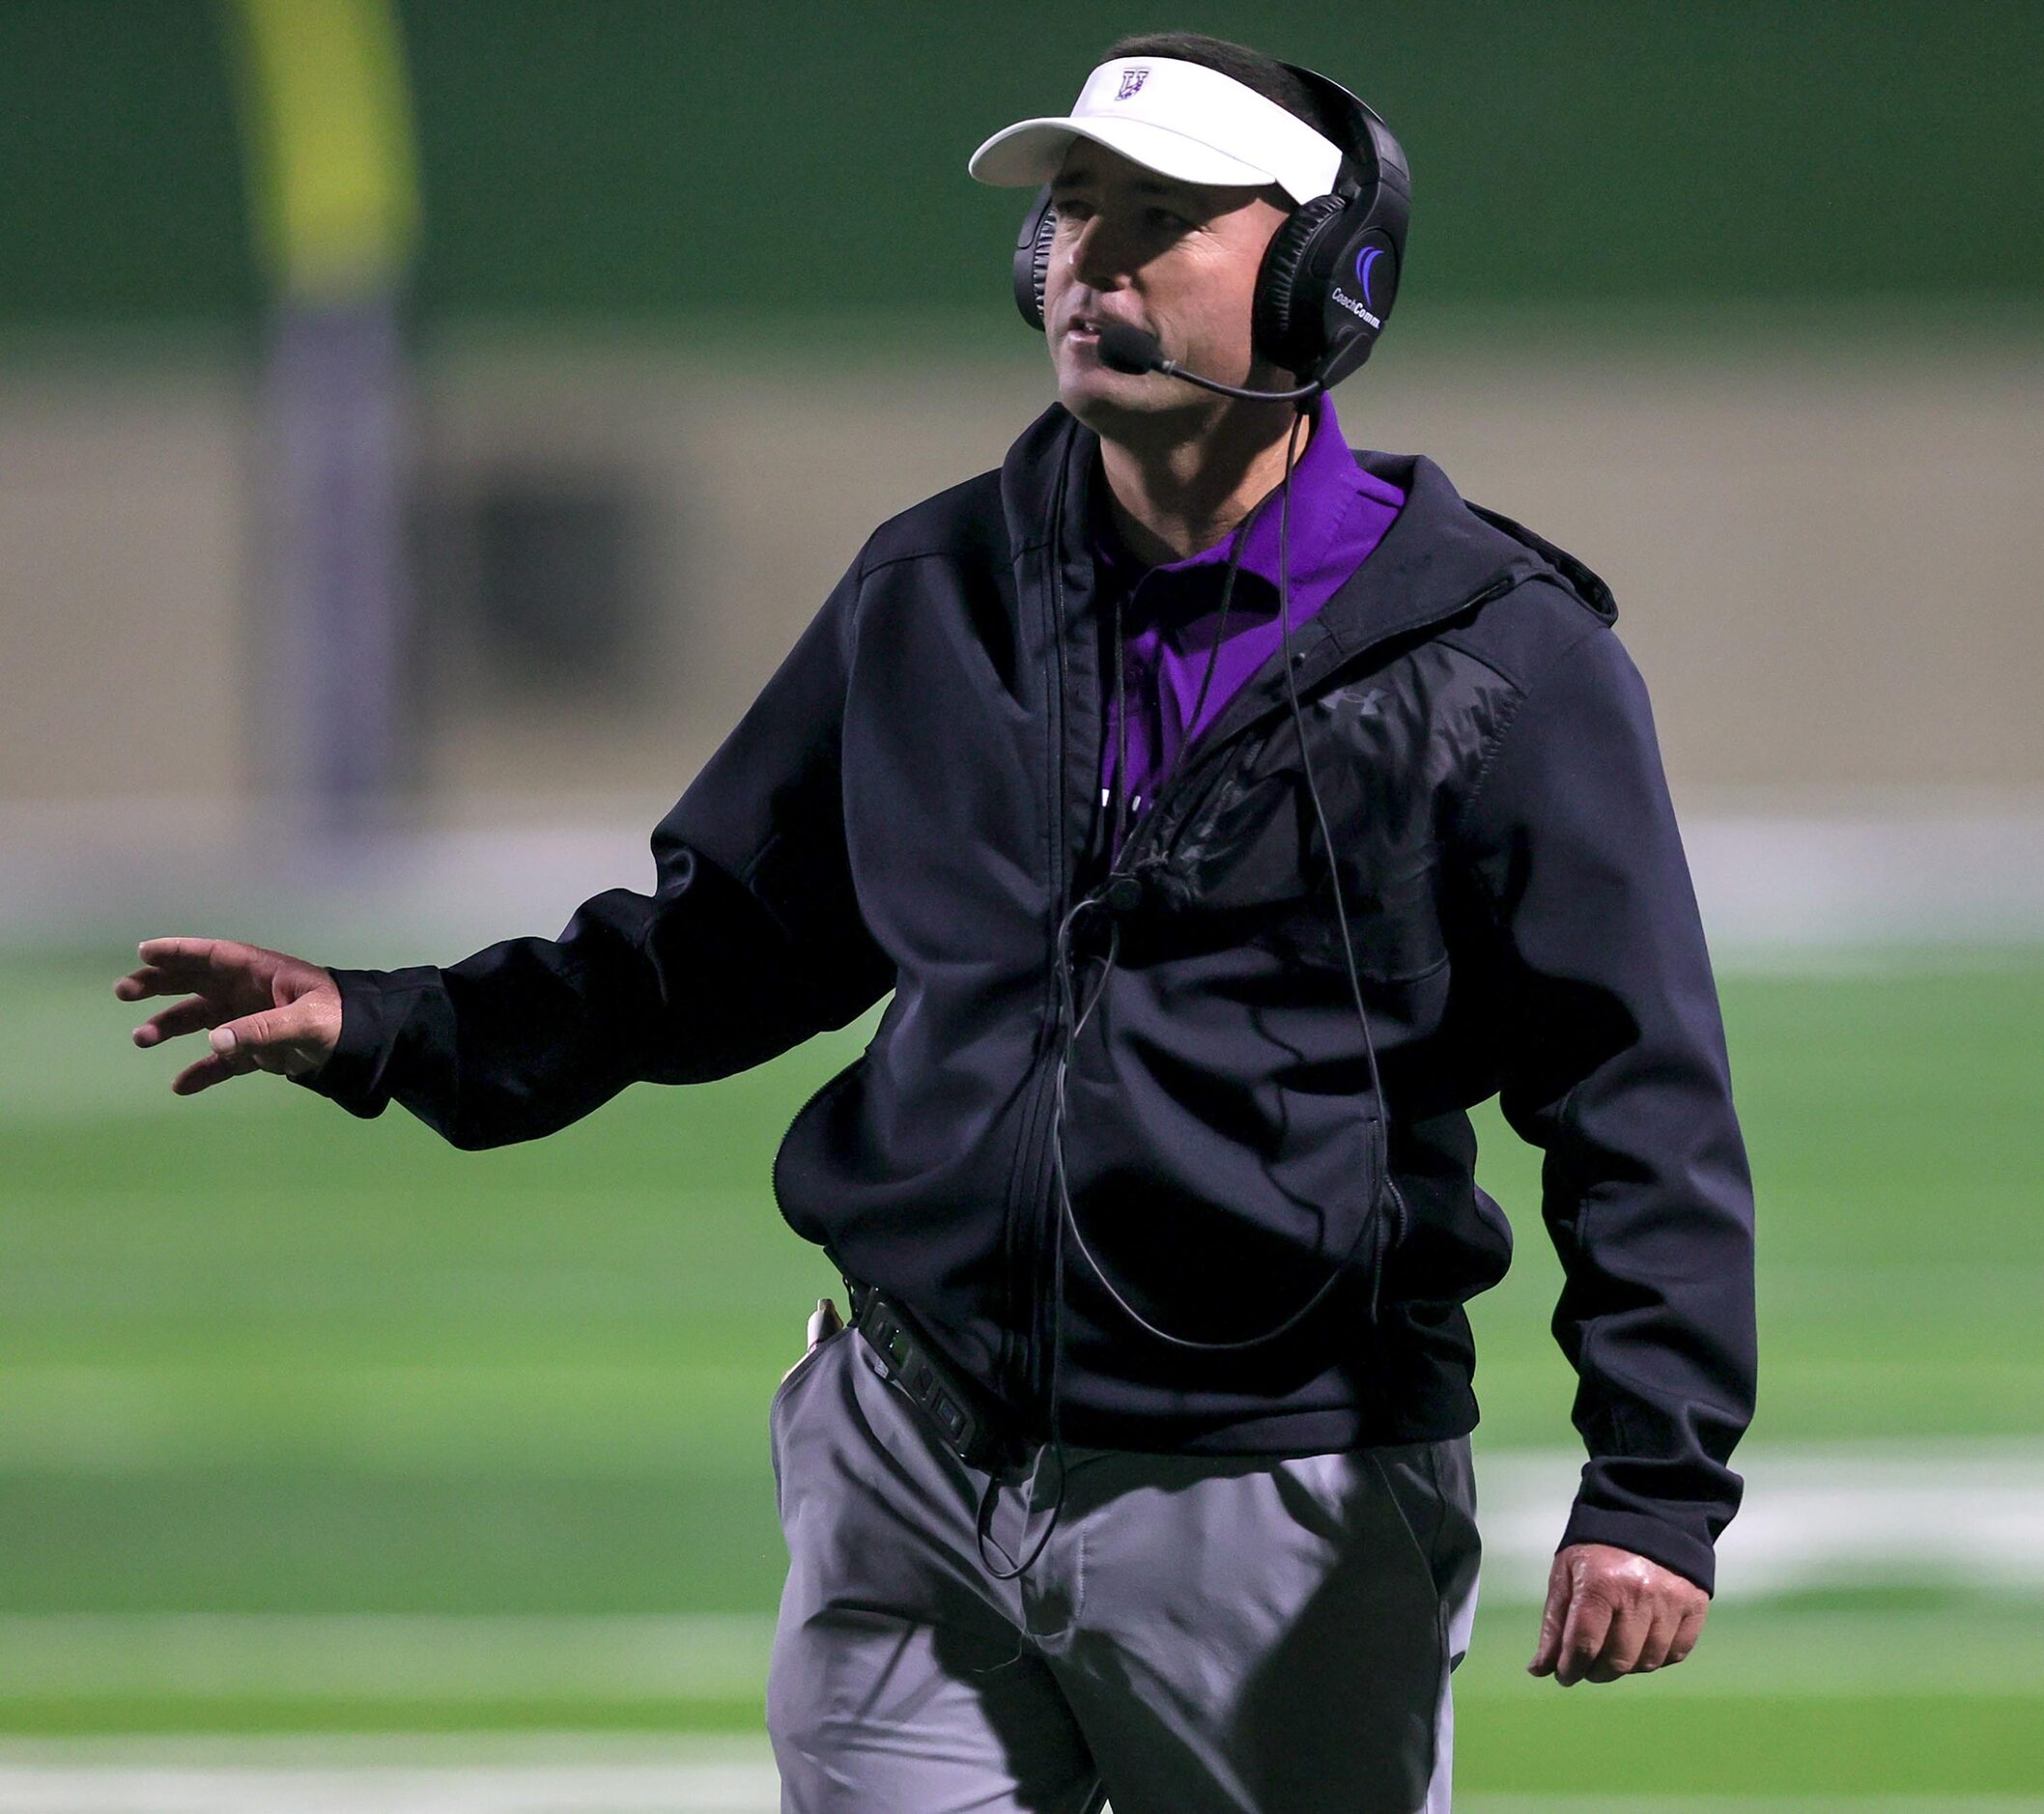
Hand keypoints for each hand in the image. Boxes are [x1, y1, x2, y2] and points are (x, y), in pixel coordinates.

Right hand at [116, 936, 342, 1095]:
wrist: (364, 1046)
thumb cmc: (340, 1019)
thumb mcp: (306, 1021)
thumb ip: (262, 1030)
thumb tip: (215, 1041)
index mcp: (261, 973)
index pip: (213, 956)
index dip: (179, 951)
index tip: (144, 952)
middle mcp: (249, 992)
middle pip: (196, 983)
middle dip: (159, 984)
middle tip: (124, 991)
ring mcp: (250, 1021)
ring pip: (201, 1020)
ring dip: (170, 1026)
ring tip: (140, 1038)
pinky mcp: (257, 1050)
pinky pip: (222, 1061)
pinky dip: (202, 1072)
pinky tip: (181, 1085)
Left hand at [1528, 1541, 1706, 1685]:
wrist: (1646, 1513)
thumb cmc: (1596, 1548)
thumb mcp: (1565, 1575)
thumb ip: (1554, 1624)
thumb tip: (1538, 1670)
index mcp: (1600, 1583)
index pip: (1584, 1645)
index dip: (1570, 1668)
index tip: (1564, 1675)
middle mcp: (1638, 1594)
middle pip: (1618, 1660)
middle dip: (1597, 1672)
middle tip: (1587, 1666)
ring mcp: (1670, 1601)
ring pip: (1648, 1662)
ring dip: (1626, 1667)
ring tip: (1613, 1654)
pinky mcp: (1694, 1605)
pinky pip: (1677, 1653)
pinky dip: (1657, 1658)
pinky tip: (1641, 1646)